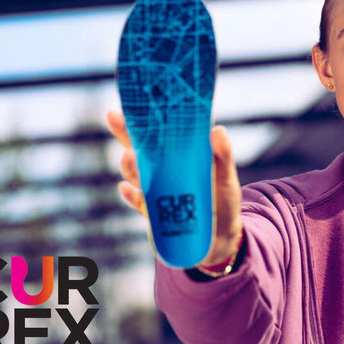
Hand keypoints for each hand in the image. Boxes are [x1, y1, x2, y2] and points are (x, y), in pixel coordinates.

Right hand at [105, 110, 243, 266]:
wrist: (222, 237)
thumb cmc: (223, 201)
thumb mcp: (226, 178)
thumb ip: (222, 157)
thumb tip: (218, 130)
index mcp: (177, 159)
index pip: (155, 137)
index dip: (139, 122)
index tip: (125, 106)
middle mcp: (162, 174)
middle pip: (138, 152)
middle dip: (125, 136)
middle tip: (117, 120)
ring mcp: (157, 194)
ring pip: (136, 177)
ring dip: (130, 167)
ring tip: (129, 156)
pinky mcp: (155, 216)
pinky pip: (139, 204)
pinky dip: (132, 197)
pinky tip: (127, 190)